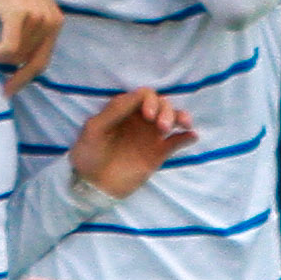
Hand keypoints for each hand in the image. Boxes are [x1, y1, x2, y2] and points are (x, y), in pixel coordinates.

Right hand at [0, 0, 64, 93]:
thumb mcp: (23, 0)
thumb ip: (26, 23)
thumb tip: (13, 50)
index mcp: (55, 19)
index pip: (44, 59)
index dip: (27, 77)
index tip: (11, 87)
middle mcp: (51, 21)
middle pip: (29, 63)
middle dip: (14, 78)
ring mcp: (37, 19)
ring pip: (13, 57)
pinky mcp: (19, 17)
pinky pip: (4, 50)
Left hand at [66, 87, 195, 199]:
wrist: (92, 185)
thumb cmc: (88, 154)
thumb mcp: (95, 129)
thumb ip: (115, 111)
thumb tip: (140, 95)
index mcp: (124, 110)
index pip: (144, 95)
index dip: (150, 100)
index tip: (148, 115)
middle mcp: (140, 119)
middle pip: (162, 104)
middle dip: (166, 110)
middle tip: (161, 126)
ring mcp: (150, 136)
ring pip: (172, 119)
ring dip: (180, 117)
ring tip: (184, 124)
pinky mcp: (158, 153)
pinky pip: (177, 141)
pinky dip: (186, 137)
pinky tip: (192, 136)